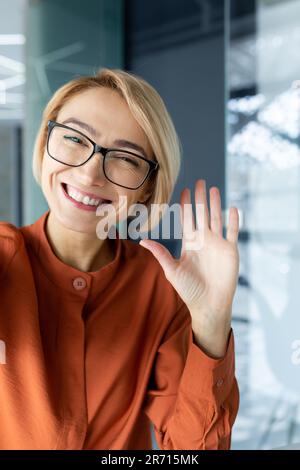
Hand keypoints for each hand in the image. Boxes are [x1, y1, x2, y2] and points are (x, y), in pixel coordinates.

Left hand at [139, 179, 239, 357]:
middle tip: (200, 181)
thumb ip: (160, 253)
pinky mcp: (230, 251)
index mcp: (189, 243)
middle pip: (202, 214)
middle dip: (200, 198)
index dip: (186, 205)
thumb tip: (143, 240)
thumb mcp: (172, 270)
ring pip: (217, 218)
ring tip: (214, 189)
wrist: (209, 304)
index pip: (187, 219)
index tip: (184, 190)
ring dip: (215, 204)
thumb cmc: (189, 290)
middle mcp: (203, 241)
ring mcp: (217, 244)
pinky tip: (232, 208)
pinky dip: (233, 220)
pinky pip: (233, 231)